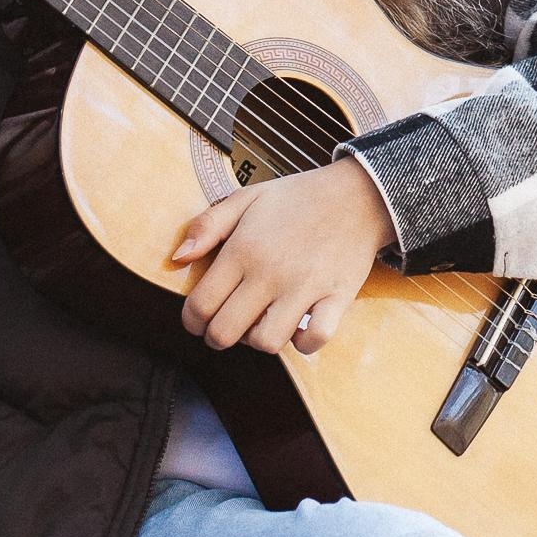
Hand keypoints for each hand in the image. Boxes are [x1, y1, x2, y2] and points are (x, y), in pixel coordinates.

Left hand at [170, 163, 394, 355]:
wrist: (358, 194)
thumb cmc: (298, 198)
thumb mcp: (247, 198)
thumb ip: (206, 226)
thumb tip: (177, 259)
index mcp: (243, 249)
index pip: (200, 305)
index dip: (191, 321)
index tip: (198, 319)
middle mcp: (270, 272)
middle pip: (226, 332)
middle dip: (217, 337)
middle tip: (225, 327)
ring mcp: (305, 288)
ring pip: (267, 342)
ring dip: (259, 340)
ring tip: (262, 324)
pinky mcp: (337, 298)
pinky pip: (315, 340)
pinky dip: (304, 342)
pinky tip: (299, 327)